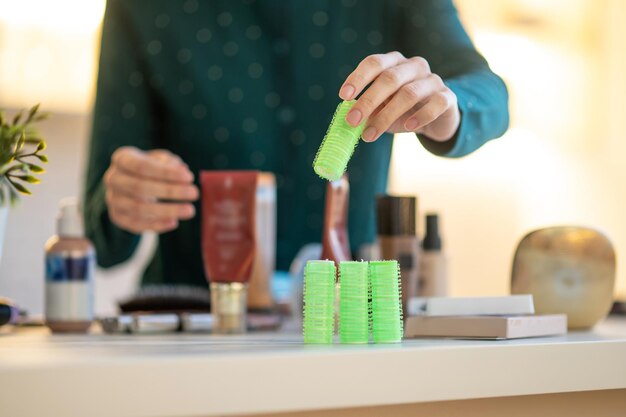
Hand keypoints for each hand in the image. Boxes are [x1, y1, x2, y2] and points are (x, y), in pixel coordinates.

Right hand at [104, 147, 198, 233]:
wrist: (130, 183)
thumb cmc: (150, 168)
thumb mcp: (160, 159)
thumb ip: (170, 163)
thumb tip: (183, 171)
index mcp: (122, 158)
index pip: (142, 166)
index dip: (166, 173)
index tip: (189, 177)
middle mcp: (113, 178)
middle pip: (139, 187)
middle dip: (170, 191)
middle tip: (194, 193)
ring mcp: (113, 199)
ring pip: (138, 208)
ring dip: (166, 211)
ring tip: (190, 210)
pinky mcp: (117, 217)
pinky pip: (136, 224)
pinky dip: (156, 225)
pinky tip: (174, 222)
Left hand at [339, 51, 459, 142]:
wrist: (437, 118)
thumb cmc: (402, 111)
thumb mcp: (382, 109)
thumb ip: (367, 111)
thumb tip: (348, 120)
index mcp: (394, 63)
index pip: (374, 63)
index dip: (358, 78)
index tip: (344, 96)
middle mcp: (414, 66)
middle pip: (389, 78)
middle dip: (368, 100)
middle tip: (352, 120)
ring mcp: (433, 80)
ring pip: (409, 93)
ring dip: (386, 116)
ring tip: (369, 135)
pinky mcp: (447, 97)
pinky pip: (436, 103)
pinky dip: (421, 116)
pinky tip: (408, 127)